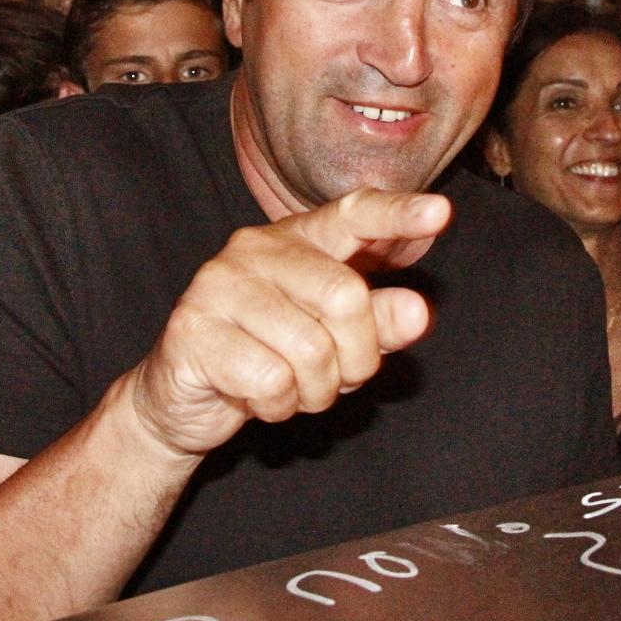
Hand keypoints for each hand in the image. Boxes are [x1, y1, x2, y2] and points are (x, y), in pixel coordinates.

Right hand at [126, 189, 446, 457]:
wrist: (181, 398)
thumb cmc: (269, 358)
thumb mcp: (335, 342)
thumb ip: (377, 322)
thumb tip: (417, 310)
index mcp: (298, 239)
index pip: (353, 215)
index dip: (396, 215)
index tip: (439, 213)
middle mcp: (254, 249)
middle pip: (345, 298)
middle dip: (356, 359)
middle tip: (339, 379)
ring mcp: (217, 285)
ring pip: (310, 348)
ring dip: (316, 391)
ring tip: (294, 390)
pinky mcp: (192, 329)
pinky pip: (271, 381)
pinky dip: (278, 407)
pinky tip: (257, 399)